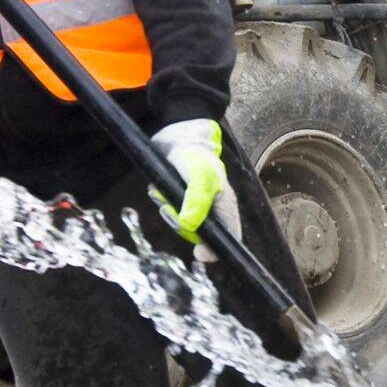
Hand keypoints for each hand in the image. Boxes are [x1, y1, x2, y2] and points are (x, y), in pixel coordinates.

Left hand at [150, 119, 240, 262]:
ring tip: (163, 194)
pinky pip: (167, 208)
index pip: (228, 238)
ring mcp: (193, 201)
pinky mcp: (178, 194)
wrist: (178, 133)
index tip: (199, 253)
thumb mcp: (199, 178)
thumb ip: (196, 202)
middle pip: (197, 233)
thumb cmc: (196, 155)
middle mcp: (211, 207)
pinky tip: (159, 189)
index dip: (215, 250)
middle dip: (179, 224)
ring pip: (180, 221)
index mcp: (224, 206)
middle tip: (169, 210)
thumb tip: (189, 226)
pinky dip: (160, 200)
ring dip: (167, 211)